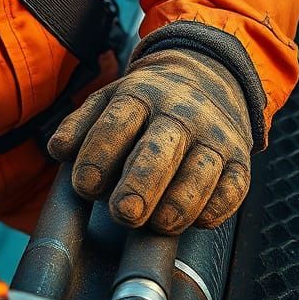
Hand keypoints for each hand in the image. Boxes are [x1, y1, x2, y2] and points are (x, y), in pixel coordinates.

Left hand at [47, 49, 251, 233]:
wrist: (208, 76)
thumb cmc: (148, 101)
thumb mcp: (110, 99)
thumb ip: (81, 125)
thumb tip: (58, 149)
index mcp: (140, 94)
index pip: (117, 122)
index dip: (98, 154)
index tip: (84, 185)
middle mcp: (180, 112)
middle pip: (160, 148)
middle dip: (141, 182)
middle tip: (123, 213)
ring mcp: (214, 135)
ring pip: (201, 171)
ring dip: (180, 201)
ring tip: (159, 223)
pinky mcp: (240, 159)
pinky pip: (234, 187)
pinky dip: (216, 207)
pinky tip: (197, 220)